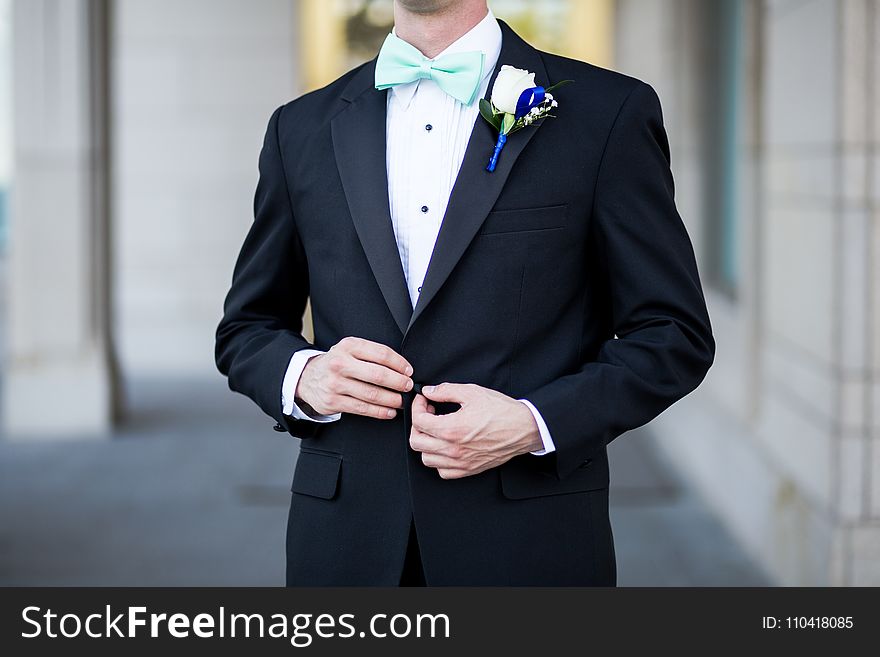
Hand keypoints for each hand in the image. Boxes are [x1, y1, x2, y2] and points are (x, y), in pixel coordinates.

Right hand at [295, 337, 412, 419]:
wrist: (307, 377)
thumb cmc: (336, 363)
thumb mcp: (349, 350)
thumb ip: (371, 354)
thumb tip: (401, 368)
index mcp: (348, 346)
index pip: (381, 354)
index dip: (399, 364)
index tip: (408, 371)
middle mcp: (340, 364)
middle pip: (378, 375)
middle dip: (398, 382)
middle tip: (408, 386)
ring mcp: (335, 384)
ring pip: (371, 394)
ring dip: (392, 399)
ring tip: (401, 401)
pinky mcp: (333, 402)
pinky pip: (362, 408)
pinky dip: (380, 412)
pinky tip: (389, 411)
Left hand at [409, 383, 542, 478]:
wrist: (524, 428)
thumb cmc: (502, 411)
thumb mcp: (472, 392)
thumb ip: (446, 390)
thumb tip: (429, 391)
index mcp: (452, 429)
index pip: (418, 421)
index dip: (417, 407)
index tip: (424, 400)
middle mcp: (453, 449)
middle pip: (416, 442)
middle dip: (417, 425)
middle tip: (427, 414)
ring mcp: (460, 462)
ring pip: (426, 459)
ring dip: (426, 443)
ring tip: (435, 430)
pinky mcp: (468, 469)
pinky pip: (442, 471)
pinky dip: (438, 460)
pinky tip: (445, 447)